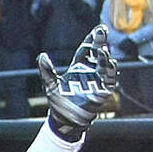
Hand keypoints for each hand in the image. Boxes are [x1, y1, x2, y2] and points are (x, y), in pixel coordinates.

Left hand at [37, 25, 118, 141]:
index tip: (96, 29)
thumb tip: (42, 56)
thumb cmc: (58, 103)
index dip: (91, 39)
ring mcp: (97, 81)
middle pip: (97, 52)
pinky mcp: (102, 91)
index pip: (86, 49)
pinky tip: (110, 63)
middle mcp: (90, 71)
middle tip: (102, 30)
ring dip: (104, 56)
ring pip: (104, 64)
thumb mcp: (50, 85)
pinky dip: (110, 71)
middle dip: (100, 41)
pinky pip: (109, 79)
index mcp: (78, 67)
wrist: (65, 121)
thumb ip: (47, 70)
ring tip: (102, 49)